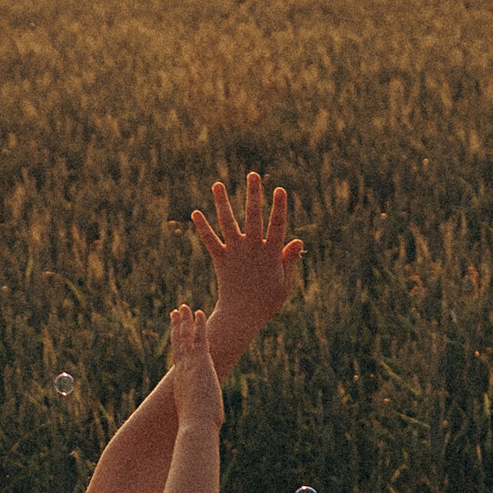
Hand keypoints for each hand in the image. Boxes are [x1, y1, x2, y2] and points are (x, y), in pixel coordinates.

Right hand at [166, 300, 224, 433]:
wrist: (195, 426)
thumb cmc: (198, 427)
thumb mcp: (200, 417)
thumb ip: (203, 413)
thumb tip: (210, 425)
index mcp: (181, 382)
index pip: (179, 358)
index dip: (177, 344)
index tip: (176, 333)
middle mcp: (182, 371)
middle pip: (178, 344)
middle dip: (177, 327)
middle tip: (175, 313)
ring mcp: (190, 366)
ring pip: (186, 339)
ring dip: (185, 321)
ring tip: (184, 306)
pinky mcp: (200, 363)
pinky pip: (199, 339)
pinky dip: (199, 325)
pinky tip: (199, 312)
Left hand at [191, 172, 301, 354]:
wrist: (242, 317)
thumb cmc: (267, 301)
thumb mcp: (284, 282)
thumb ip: (289, 260)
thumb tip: (298, 240)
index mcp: (271, 253)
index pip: (277, 225)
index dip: (279, 207)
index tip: (279, 189)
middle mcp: (252, 248)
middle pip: (253, 216)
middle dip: (254, 194)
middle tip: (252, 175)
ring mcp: (235, 253)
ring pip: (228, 223)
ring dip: (222, 202)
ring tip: (217, 184)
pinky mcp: (221, 260)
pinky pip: (210, 241)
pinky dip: (202, 227)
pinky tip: (195, 213)